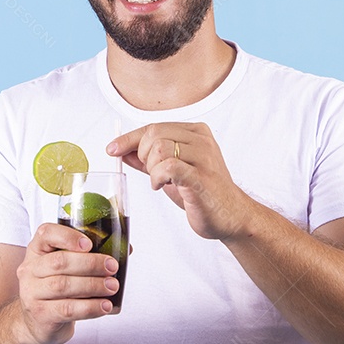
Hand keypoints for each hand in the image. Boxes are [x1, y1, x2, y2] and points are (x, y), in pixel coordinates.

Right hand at [15, 223, 119, 343]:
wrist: (38, 322)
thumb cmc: (58, 289)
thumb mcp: (66, 268)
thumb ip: (89, 255)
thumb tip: (126, 248)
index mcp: (37, 250)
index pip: (45, 234)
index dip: (67, 236)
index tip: (89, 244)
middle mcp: (30, 269)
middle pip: (59, 262)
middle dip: (90, 263)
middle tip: (112, 267)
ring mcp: (32, 293)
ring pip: (63, 286)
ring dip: (93, 285)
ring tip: (112, 286)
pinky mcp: (40, 314)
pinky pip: (67, 309)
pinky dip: (90, 307)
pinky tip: (104, 306)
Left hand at [107, 123, 249, 240]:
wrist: (231, 216)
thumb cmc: (202, 193)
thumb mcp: (171, 172)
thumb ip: (148, 160)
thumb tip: (122, 150)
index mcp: (196, 132)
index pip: (154, 126)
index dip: (129, 138)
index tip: (112, 148)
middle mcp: (202, 140)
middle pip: (154, 134)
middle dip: (143, 156)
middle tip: (153, 174)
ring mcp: (204, 157)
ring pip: (159, 148)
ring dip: (152, 169)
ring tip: (162, 182)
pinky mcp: (201, 177)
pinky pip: (168, 166)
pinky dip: (158, 177)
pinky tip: (163, 186)